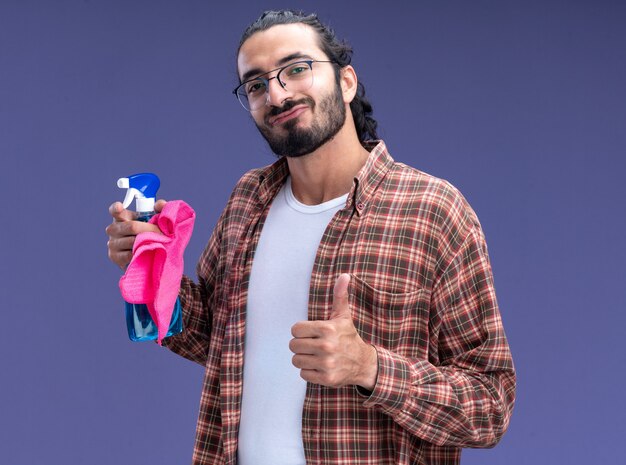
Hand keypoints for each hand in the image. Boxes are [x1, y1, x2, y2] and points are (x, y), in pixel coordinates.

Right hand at [105, 199, 166, 269]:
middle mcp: (113, 229)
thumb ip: (158, 209)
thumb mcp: (153, 220)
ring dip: (147, 242)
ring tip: (158, 243)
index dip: (116, 208)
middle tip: (163, 233)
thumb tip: (160, 204)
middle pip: (132, 226)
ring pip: (132, 241)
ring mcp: (112, 243)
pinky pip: (130, 254)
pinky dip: (141, 253)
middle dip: (150, 229)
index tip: (120, 206)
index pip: (115, 210)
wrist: (144, 255)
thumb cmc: (148, 233)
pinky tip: (147, 252)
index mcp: (121, 217)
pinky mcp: (115, 257)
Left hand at [289, 274, 377, 389]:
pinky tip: (320, 366)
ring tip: (316, 355)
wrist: (363, 363)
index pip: (295, 329)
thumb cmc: (348, 337)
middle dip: (301, 345)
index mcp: (327, 329)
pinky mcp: (326, 378)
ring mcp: (326, 363)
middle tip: (313, 345)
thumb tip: (344, 275)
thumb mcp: (343, 316)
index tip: (311, 333)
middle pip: (293, 345)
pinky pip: (303, 374)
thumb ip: (340, 295)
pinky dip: (309, 371)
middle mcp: (326, 346)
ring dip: (304, 358)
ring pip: (296, 360)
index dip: (301, 331)